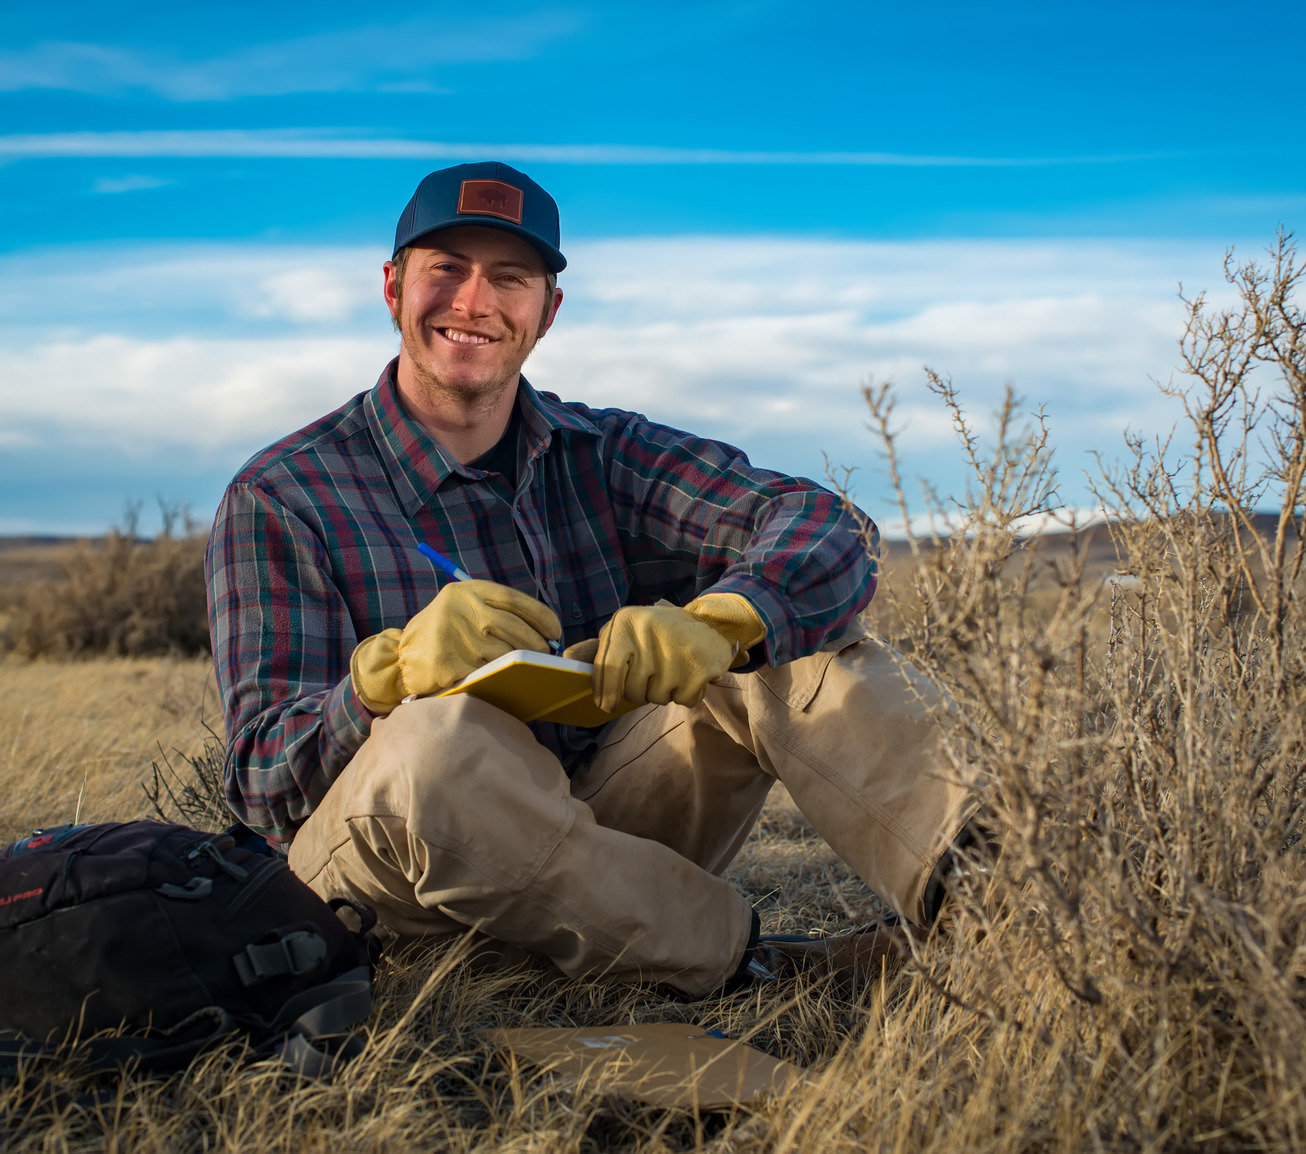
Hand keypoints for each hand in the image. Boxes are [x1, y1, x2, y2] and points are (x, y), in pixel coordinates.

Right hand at [351, 580, 560, 711]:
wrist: (401, 658)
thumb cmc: (444, 633)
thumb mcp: (463, 608)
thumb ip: (496, 611)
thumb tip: (544, 630)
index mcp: (466, 591)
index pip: (514, 600)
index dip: (541, 616)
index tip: (555, 630)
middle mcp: (460, 609)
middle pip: (514, 627)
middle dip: (536, 643)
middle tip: (545, 653)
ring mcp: (453, 636)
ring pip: (504, 653)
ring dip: (519, 663)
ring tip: (524, 667)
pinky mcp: (448, 664)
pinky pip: (487, 673)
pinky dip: (499, 678)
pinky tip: (504, 680)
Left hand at [589, 594, 765, 712]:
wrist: (711, 624)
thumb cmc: (660, 632)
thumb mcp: (628, 629)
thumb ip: (599, 647)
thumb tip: (567, 660)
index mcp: (625, 622)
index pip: (607, 668)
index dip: (605, 692)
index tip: (605, 705)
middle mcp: (647, 634)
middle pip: (632, 690)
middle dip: (641, 690)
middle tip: (654, 671)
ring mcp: (675, 652)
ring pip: (657, 697)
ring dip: (663, 691)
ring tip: (673, 668)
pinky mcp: (699, 668)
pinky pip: (682, 700)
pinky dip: (685, 694)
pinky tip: (690, 673)